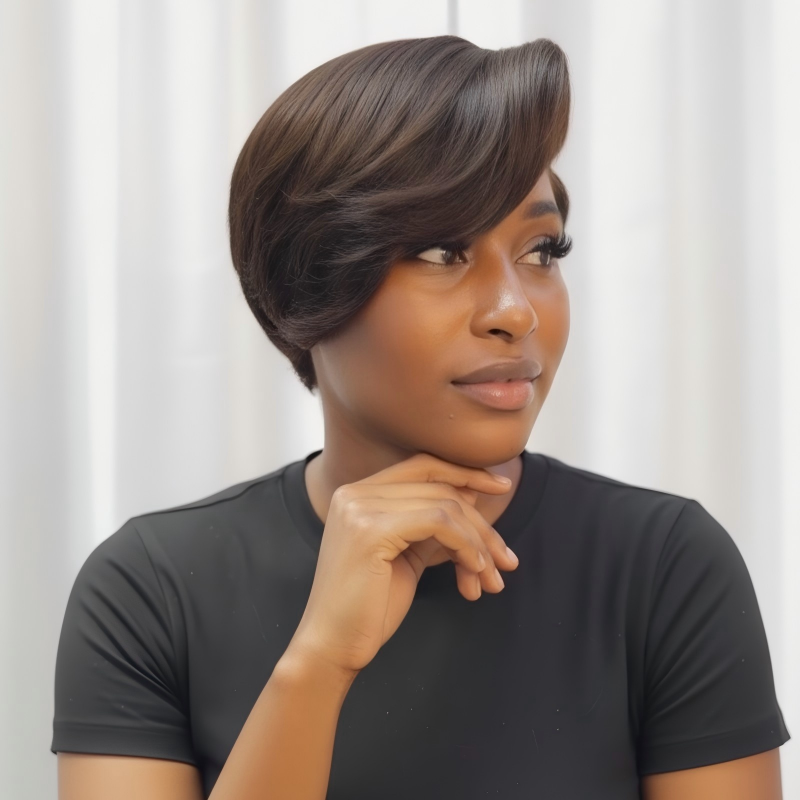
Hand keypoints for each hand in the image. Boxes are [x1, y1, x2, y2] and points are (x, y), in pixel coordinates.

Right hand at [287, 451, 519, 676]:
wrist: (332, 647)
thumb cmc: (368, 607)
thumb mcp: (406, 554)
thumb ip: (430, 523)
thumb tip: (472, 494)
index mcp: (358, 493)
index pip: (423, 466)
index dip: (466, 472)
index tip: (502, 487)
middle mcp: (355, 492)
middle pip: (439, 488)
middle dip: (481, 525)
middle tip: (506, 561)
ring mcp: (360, 508)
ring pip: (445, 506)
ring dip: (479, 544)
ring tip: (491, 579)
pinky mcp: (370, 530)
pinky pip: (439, 523)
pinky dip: (466, 546)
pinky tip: (473, 574)